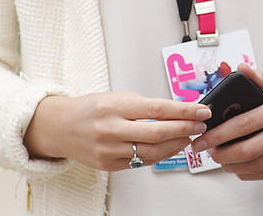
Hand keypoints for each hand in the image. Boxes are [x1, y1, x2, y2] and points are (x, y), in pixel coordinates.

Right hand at [24, 91, 210, 171]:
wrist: (60, 127)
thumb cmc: (92, 108)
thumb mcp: (118, 96)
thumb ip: (146, 105)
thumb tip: (177, 110)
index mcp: (116, 107)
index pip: (158, 109)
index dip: (184, 110)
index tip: (202, 110)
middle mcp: (111, 129)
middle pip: (157, 133)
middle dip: (185, 129)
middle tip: (200, 125)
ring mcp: (109, 149)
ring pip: (151, 152)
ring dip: (176, 145)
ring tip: (189, 136)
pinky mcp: (108, 165)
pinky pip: (140, 162)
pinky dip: (159, 155)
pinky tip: (171, 147)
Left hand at [194, 64, 262, 180]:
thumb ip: (261, 77)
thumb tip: (240, 68)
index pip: (244, 124)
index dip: (219, 134)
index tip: (203, 138)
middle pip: (248, 150)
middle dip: (222, 154)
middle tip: (208, 151)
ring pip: (257, 165)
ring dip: (233, 166)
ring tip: (222, 160)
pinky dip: (250, 173)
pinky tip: (240, 167)